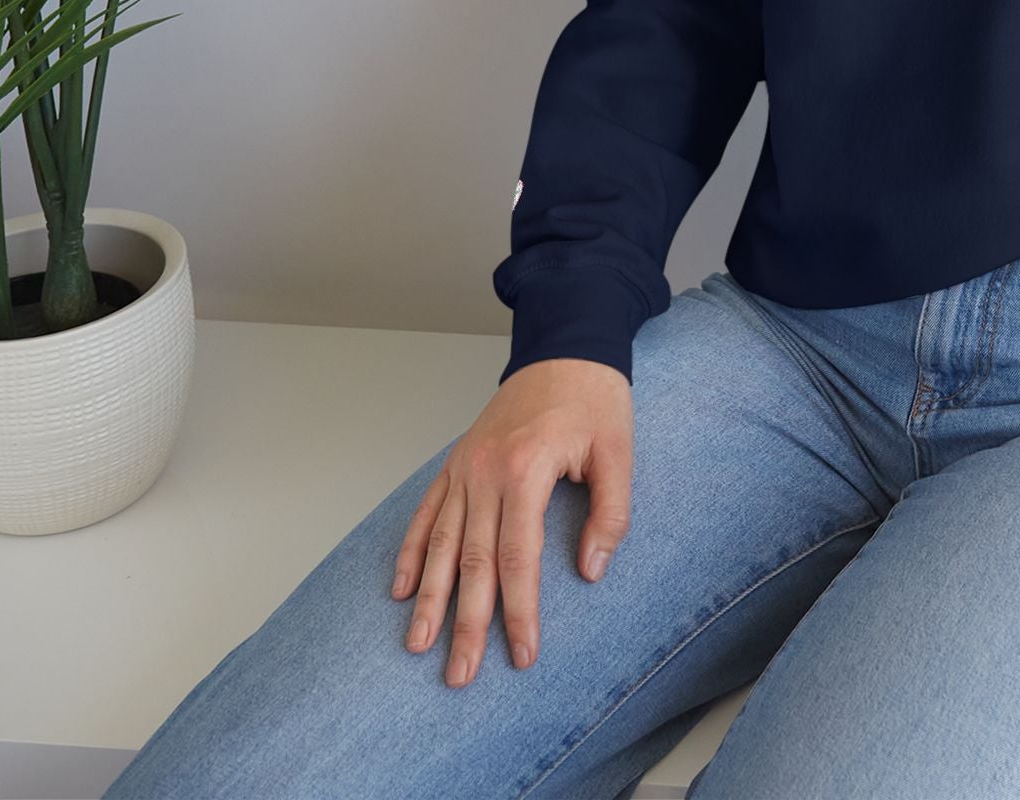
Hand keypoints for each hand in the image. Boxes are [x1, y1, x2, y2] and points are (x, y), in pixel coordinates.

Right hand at [392, 357, 631, 686]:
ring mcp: (465, 466)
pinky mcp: (457, 461)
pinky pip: (426, 511)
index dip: (519, 611)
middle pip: (471, 560)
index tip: (522, 654)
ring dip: (428, 597)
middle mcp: (486, 471)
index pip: (518, 558)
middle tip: (459, 675)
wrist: (566, 346)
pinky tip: (401, 588)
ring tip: (418, 645)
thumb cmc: (595, 398)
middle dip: (465, 622)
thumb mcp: (618, 452)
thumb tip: (590, 571)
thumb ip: (610, 513)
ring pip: (440, 543)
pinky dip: (410, 551)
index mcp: (526, 470)